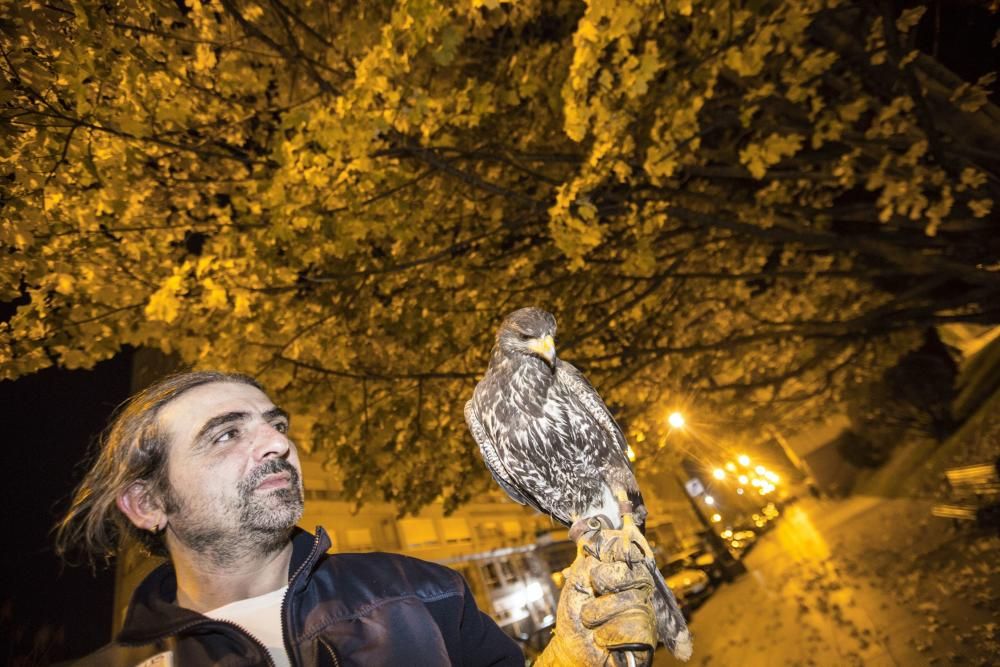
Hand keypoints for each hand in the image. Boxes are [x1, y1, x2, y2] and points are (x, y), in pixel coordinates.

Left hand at [535, 524, 656, 666]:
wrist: (571, 649)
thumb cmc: (574, 615)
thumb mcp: (576, 580)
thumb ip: (589, 558)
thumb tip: (600, 534)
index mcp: (624, 573)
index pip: (633, 551)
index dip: (620, 550)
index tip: (603, 554)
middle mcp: (638, 590)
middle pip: (636, 573)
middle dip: (606, 581)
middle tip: (593, 591)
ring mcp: (644, 613)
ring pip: (632, 601)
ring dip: (600, 613)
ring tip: (592, 622)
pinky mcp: (646, 637)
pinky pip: (634, 627)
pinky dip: (609, 634)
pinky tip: (603, 638)